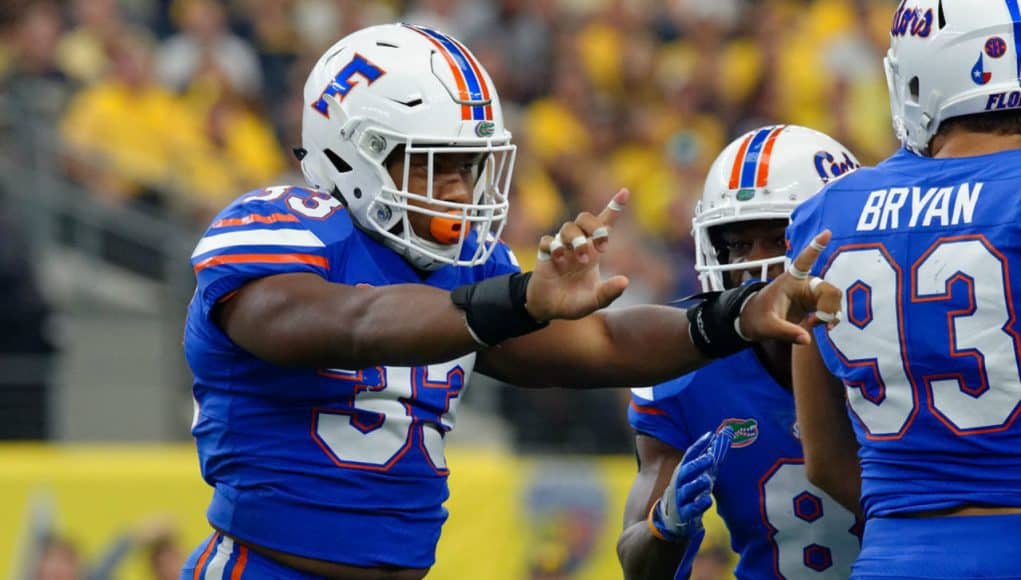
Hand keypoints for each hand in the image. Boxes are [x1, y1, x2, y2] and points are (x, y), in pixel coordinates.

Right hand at [525, 189, 630, 320]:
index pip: (603, 223)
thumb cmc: (574, 301)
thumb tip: (625, 281)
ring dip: (577, 240)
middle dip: (595, 226)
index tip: (624, 192)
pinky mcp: (545, 255)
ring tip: (581, 260)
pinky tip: (559, 259)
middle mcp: (577, 244)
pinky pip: (548, 241)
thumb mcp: (595, 300)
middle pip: (585, 218)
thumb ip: (609, 292)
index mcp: (593, 251)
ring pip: (568, 227)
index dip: (613, 207)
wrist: (549, 309)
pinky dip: (555, 247)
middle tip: (602, 245)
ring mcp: (560, 247)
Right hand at [650, 427, 732, 541]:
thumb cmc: (688, 494)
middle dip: (698, 464)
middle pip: (687, 471)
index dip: (699, 445)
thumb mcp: (696, 477)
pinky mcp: (684, 514)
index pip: (690, 455)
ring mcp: (680, 499)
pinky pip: (691, 509)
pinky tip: (708, 500)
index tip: (710, 435)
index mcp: (683, 472)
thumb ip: (708, 463)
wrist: (671, 520)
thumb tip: (722, 440)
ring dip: (697, 484)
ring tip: (707, 480)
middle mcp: (680, 483)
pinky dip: (699, 504)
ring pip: (688, 489)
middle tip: (710, 458)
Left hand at [739, 230, 841, 344]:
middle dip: (829, 307)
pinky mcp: (814, 304)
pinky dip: (830, 319)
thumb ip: (786, 332)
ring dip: (830, 315)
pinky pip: (832, 309)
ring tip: (812, 325)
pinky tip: (821, 327)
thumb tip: (806, 339)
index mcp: (790, 281)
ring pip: (834, 300)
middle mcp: (804, 284)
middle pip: (829, 289)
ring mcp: (811, 294)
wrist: (755, 322)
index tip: (827, 232)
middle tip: (819, 322)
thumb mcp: (767, 326)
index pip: (804, 261)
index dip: (816, 247)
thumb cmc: (758, 318)